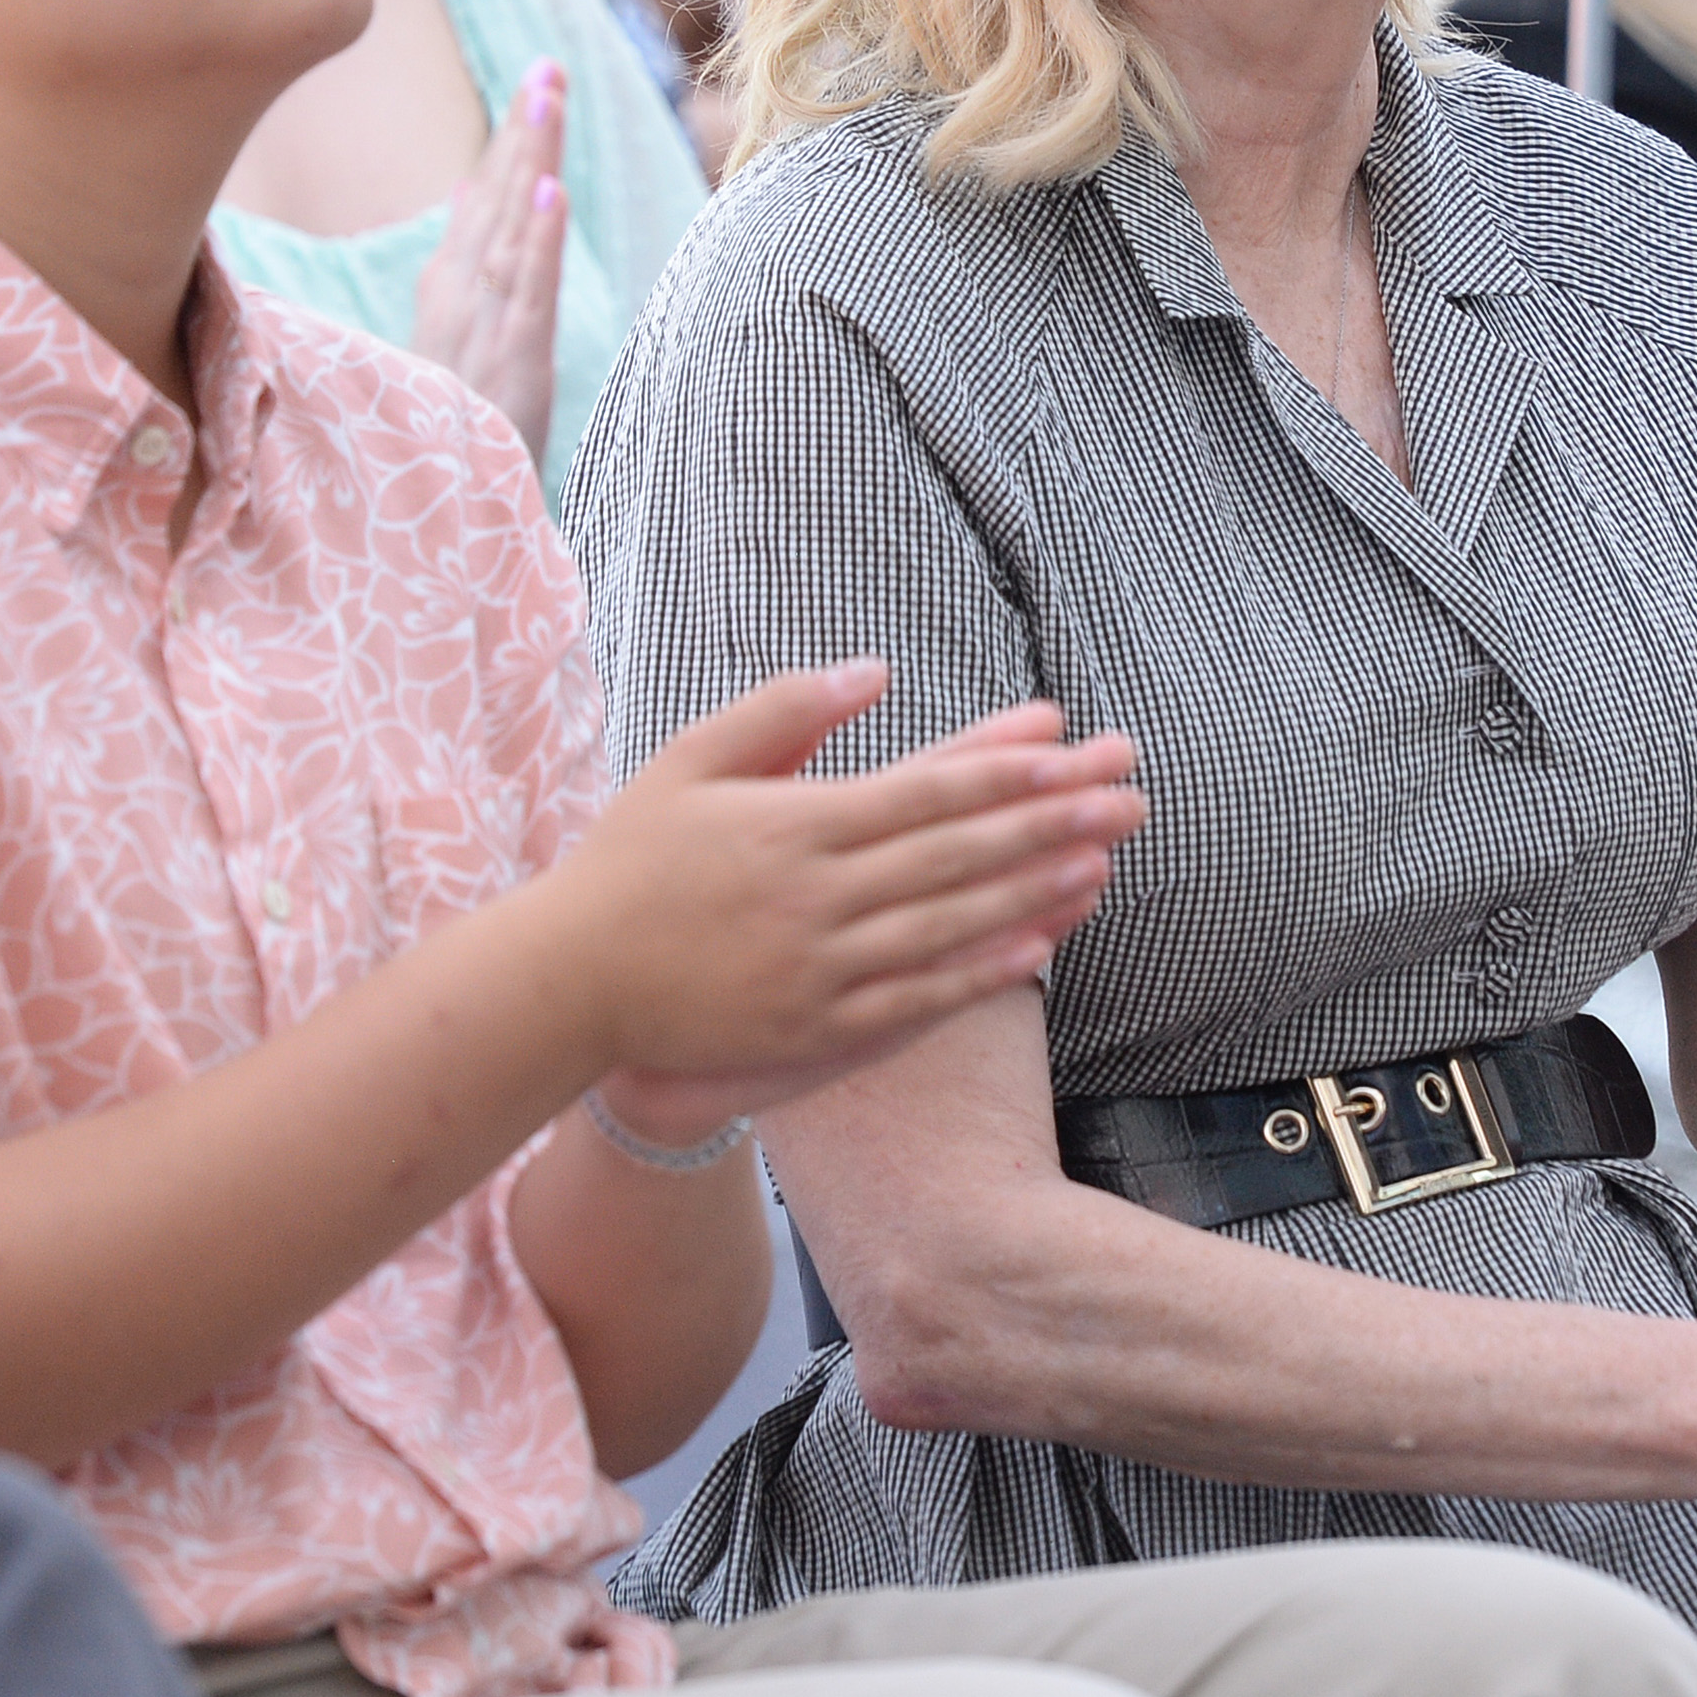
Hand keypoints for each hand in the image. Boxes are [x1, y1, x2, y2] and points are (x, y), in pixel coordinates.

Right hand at [410, 64, 567, 466]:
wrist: (436, 524)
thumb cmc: (449, 433)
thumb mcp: (452, 341)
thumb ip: (460, 264)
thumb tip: (473, 188)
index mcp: (449, 297)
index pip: (482, 207)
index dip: (508, 145)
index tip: (533, 85)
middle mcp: (461, 303)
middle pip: (496, 204)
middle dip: (522, 133)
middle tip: (548, 68)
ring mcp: (484, 330)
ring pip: (511, 231)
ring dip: (529, 163)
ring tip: (545, 100)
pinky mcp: (511, 364)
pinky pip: (527, 293)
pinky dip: (538, 241)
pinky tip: (550, 192)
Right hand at [536, 668, 1144, 1141]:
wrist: (568, 984)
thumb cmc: (629, 861)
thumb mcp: (691, 759)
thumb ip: (782, 712)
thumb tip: (872, 668)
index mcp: (794, 826)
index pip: (921, 794)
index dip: (1002, 772)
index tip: (1069, 750)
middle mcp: (818, 899)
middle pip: (957, 856)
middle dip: (1049, 822)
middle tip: (1128, 797)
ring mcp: (822, 970)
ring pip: (952, 927)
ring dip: (1036, 892)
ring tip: (1105, 861)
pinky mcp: (817, 1029)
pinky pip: (918, 998)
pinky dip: (982, 971)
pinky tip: (1039, 947)